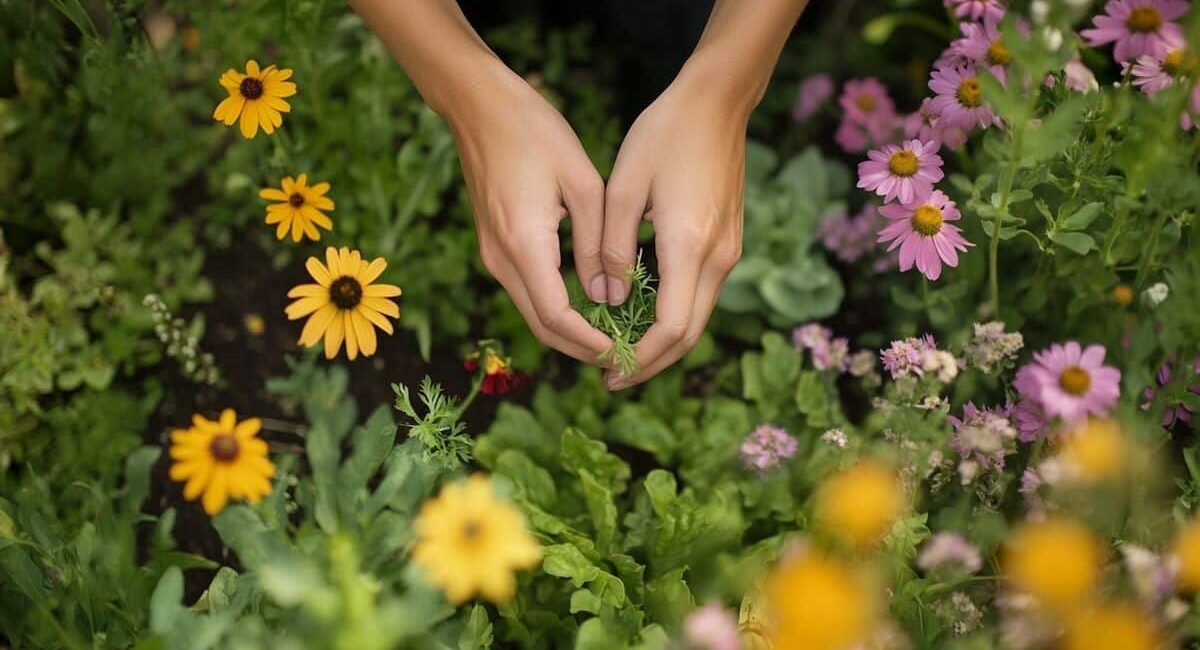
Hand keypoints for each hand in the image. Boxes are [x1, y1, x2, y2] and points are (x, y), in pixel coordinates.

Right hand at [448, 66, 612, 362]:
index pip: (556, 317)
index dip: (590, 343)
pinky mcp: (493, 246)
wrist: (479, 107)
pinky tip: (590, 305)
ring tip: (614, 336)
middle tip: (623, 357)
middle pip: (541, 327)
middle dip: (582, 348)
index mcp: (524, 244)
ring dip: (570, 332)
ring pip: (533, 313)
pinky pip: (527, 291)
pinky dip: (557, 309)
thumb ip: (596, 243)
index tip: (622, 352)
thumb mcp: (582, 182)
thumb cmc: (534, 132)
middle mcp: (501, 259)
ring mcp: (492, 255)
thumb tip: (608, 295)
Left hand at [600, 66, 746, 389]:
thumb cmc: (663, 135)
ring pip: (697, 317)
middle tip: (611, 375)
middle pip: (690, 335)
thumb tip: (609, 301)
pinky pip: (700, 293)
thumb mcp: (622, 188)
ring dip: (662, 342)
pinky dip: (673, 315)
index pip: (672, 329)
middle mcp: (718, 256)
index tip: (608, 370)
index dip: (641, 359)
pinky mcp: (728, 241)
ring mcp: (728, 250)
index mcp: (689, 245)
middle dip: (651, 362)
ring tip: (621, 351)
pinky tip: (641, 313)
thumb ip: (612, 248)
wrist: (717, 101)